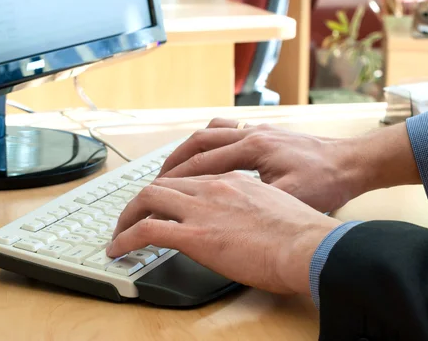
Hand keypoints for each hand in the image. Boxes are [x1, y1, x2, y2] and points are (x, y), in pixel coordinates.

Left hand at [107, 173, 340, 294]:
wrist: (310, 245)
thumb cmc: (302, 233)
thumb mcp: (275, 206)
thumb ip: (253, 206)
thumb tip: (245, 220)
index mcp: (232, 181)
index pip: (189, 177)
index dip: (169, 189)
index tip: (161, 201)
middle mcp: (213, 187)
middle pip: (162, 183)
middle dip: (142, 198)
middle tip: (132, 215)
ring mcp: (202, 209)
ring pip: (148, 199)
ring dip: (128, 215)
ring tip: (119, 232)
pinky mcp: (195, 235)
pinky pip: (147, 230)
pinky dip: (125, 238)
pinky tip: (118, 249)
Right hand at [159, 118, 420, 212]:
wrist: (354, 163)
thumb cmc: (328, 182)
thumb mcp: (291, 198)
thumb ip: (255, 202)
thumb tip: (221, 214)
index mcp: (254, 148)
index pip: (202, 163)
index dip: (176, 179)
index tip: (156, 191)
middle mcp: (252, 134)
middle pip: (199, 142)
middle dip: (173, 161)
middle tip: (155, 181)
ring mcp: (258, 130)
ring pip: (210, 132)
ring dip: (188, 149)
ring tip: (173, 166)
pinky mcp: (266, 134)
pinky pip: (228, 130)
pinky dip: (211, 140)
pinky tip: (209, 153)